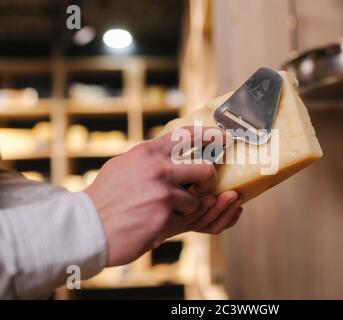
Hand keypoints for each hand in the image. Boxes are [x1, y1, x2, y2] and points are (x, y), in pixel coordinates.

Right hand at [84, 126, 241, 266]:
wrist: (86, 228)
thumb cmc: (105, 197)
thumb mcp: (124, 165)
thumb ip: (150, 157)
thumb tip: (175, 148)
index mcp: (148, 152)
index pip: (188, 135)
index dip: (211, 135)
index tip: (224, 137)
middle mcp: (159, 170)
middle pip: (206, 170)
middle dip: (208, 180)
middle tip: (204, 186)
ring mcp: (164, 195)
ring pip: (197, 200)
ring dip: (185, 209)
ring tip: (160, 211)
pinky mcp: (166, 219)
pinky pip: (185, 221)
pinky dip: (173, 224)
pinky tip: (153, 223)